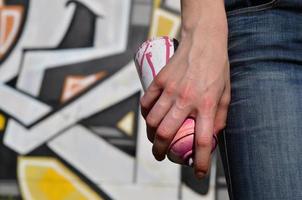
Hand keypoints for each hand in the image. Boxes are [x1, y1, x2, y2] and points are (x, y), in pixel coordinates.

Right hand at [140, 0, 229, 178]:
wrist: (203, 40)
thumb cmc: (217, 67)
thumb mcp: (227, 93)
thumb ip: (220, 117)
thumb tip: (212, 135)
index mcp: (206, 105)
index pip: (202, 140)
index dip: (200, 161)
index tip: (198, 173)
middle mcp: (186, 100)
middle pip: (166, 133)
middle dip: (160, 151)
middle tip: (161, 156)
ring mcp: (170, 90)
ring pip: (151, 120)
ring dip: (150, 135)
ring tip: (153, 139)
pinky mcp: (159, 80)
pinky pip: (146, 102)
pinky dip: (144, 114)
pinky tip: (148, 118)